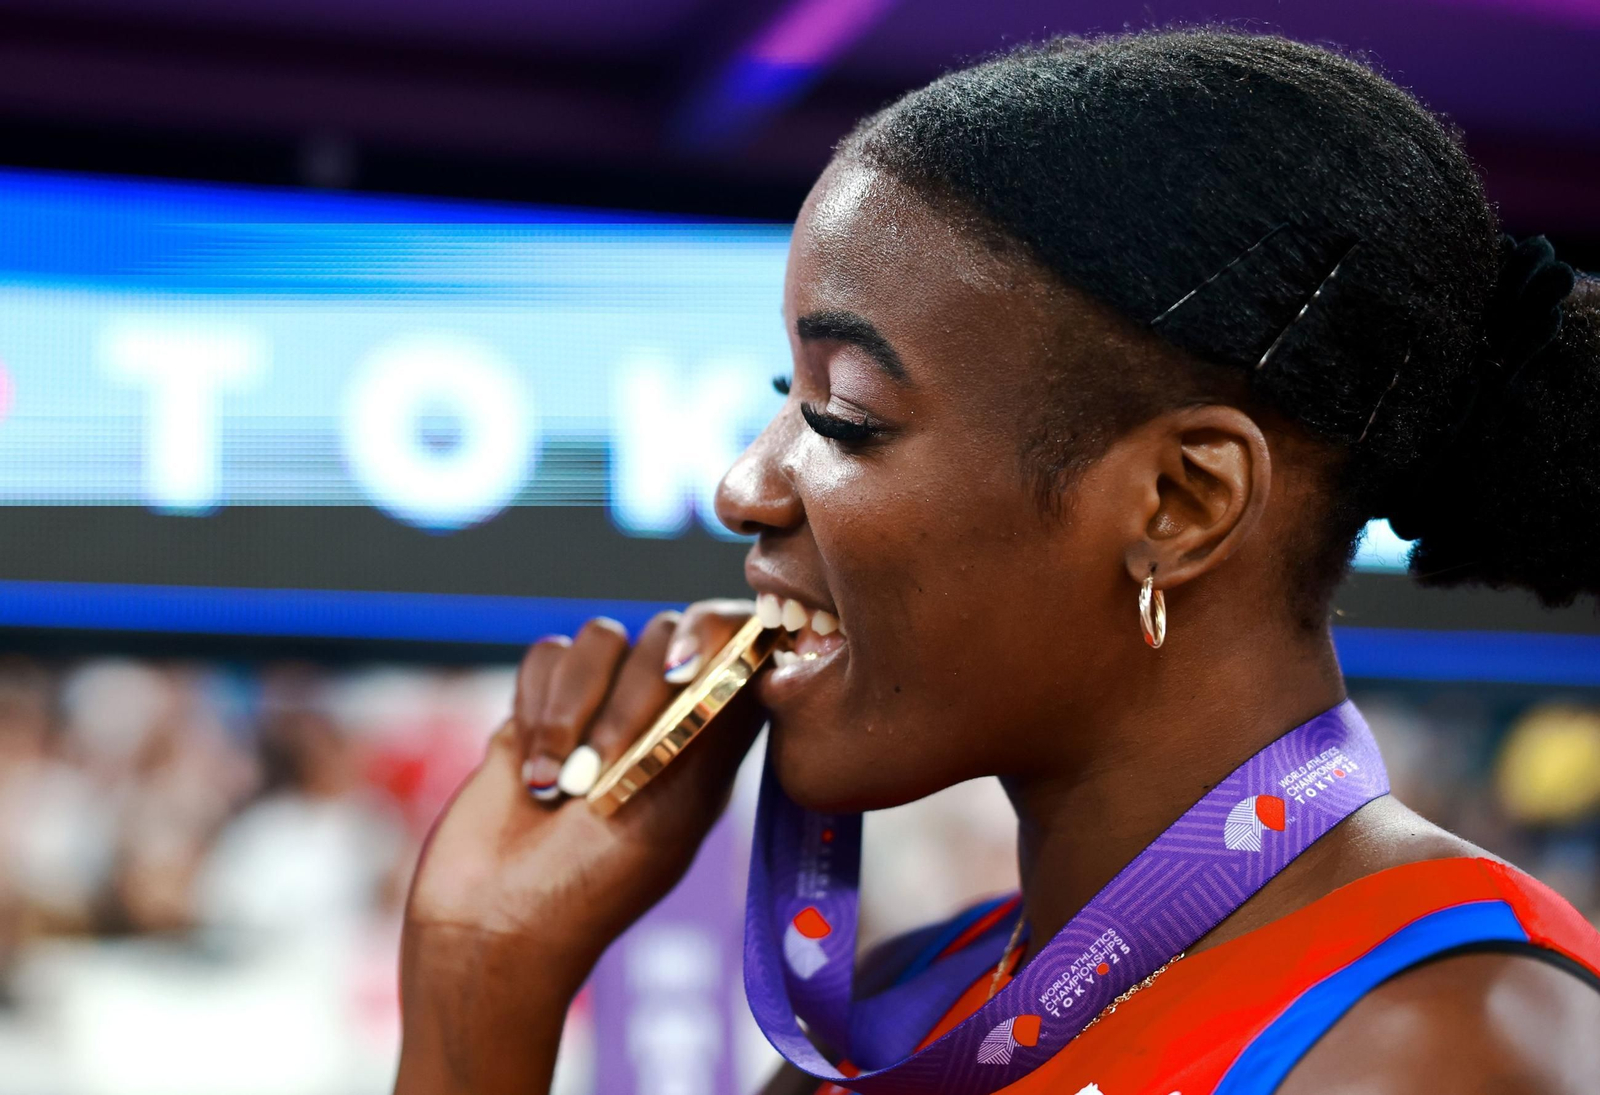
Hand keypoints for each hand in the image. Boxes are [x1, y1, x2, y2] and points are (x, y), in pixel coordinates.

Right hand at [395, 600, 763, 1094]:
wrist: (493, 922)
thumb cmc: (594, 884)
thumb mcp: (677, 810)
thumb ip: (716, 729)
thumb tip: (761, 654)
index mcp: (708, 741)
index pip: (738, 647)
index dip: (721, 634)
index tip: (687, 672)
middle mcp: (658, 714)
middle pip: (664, 635)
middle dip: (629, 700)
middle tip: (603, 772)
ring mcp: (595, 707)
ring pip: (600, 638)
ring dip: (574, 709)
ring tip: (559, 784)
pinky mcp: (537, 706)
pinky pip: (546, 656)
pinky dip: (536, 705)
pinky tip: (531, 768)